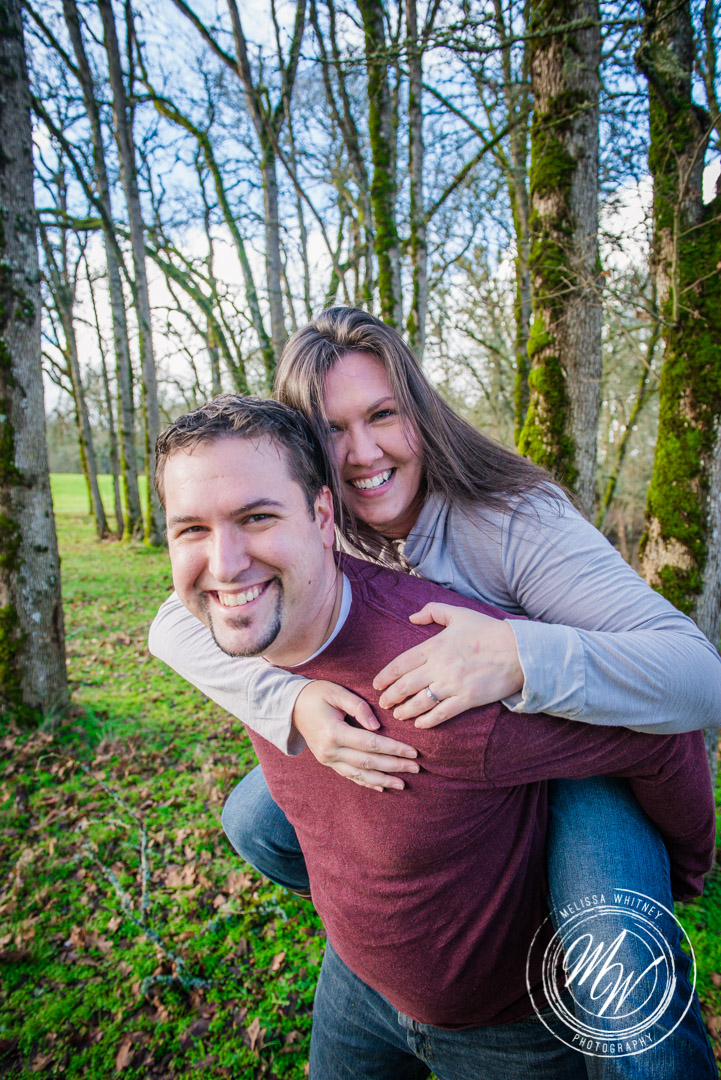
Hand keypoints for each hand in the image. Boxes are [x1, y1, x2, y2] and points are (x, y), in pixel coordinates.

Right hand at [291, 680, 418, 792]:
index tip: (413, 752)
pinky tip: (381, 787)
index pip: (371, 744)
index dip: (394, 749)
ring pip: (360, 774)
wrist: (290, 707)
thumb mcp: (337, 692)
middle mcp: (330, 751)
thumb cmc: (316, 694)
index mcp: (334, 732)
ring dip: (383, 779)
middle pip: (368, 762)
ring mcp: (328, 759)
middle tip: (416, 768)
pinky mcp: (327, 762)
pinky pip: (349, 776)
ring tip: (403, 783)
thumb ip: (358, 707)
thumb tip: (377, 726)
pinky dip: (366, 782)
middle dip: (394, 766)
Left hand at [372, 603, 523, 727]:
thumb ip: (433, 611)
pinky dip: (427, 721)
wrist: (519, 651)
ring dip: (405, 711)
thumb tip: (412, 617)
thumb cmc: (488, 631)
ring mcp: (453, 684)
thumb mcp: (459, 613)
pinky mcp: (467, 699)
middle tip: (383, 703)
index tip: (377, 684)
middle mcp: (440, 667)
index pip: (401, 664)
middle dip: (390, 697)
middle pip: (405, 686)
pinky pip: (441, 714)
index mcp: (435, 646)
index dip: (385, 676)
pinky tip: (420, 724)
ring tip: (398, 714)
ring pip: (420, 703)